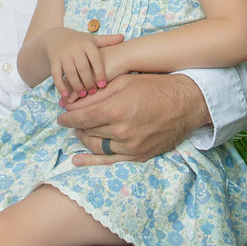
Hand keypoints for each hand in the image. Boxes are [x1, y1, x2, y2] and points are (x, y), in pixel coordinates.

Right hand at [39, 28, 122, 101]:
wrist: (55, 36)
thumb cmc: (79, 41)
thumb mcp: (92, 39)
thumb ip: (107, 41)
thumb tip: (123, 37)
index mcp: (86, 44)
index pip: (95, 59)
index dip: (100, 73)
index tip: (103, 85)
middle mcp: (74, 49)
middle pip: (83, 68)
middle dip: (88, 82)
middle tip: (93, 92)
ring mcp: (63, 55)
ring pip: (70, 72)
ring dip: (77, 85)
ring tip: (83, 94)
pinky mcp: (53, 60)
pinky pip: (56, 74)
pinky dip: (60, 85)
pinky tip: (66, 95)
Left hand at [57, 72, 208, 164]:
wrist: (186, 103)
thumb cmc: (154, 87)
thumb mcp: (123, 83)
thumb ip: (96, 95)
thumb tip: (71, 103)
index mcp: (116, 110)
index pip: (82, 118)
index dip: (67, 118)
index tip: (60, 117)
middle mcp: (122, 131)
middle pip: (88, 131)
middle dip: (77, 126)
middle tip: (73, 120)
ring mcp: (131, 146)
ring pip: (96, 146)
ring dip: (84, 139)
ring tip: (80, 132)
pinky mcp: (139, 155)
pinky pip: (110, 162)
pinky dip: (92, 162)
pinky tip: (78, 160)